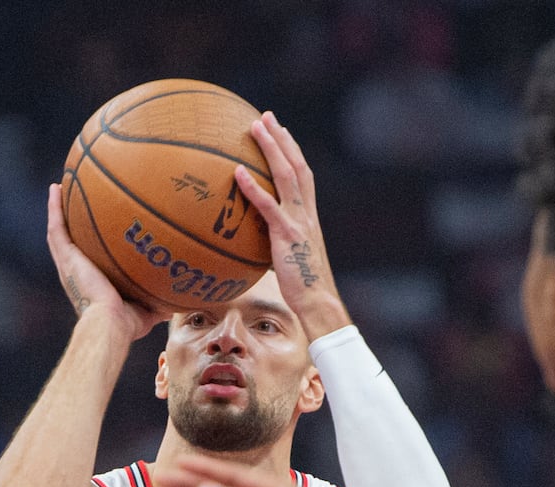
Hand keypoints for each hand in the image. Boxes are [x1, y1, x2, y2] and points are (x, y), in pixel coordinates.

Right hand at [46, 184, 167, 337]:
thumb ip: (157, 305)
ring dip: (57, 210)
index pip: (86, 260)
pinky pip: (57, 228)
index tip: (91, 231)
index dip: (86, 246)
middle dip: (69, 223)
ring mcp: (68, 265)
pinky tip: (56, 189)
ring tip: (59, 188)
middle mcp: (75, 273)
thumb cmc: (127, 325)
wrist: (111, 324)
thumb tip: (173, 306)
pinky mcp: (67, 258)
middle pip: (69, 242)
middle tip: (71, 201)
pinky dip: (54, 208)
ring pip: (58, 232)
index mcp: (90, 283)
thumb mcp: (146, 312)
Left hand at [236, 114, 351, 338]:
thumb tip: (254, 244)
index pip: (303, 175)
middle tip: (265, 116)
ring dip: (271, 149)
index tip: (281, 131)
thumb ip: (277, 245)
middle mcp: (307, 213)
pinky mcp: (287, 236)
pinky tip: (237, 172)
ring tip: (255, 127)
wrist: (318, 302)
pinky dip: (253, 187)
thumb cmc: (304, 288)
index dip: (292, 151)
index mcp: (309, 217)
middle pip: (296, 166)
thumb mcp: (290, 260)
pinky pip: (268, 207)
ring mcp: (298, 222)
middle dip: (281, 139)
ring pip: (286, 176)